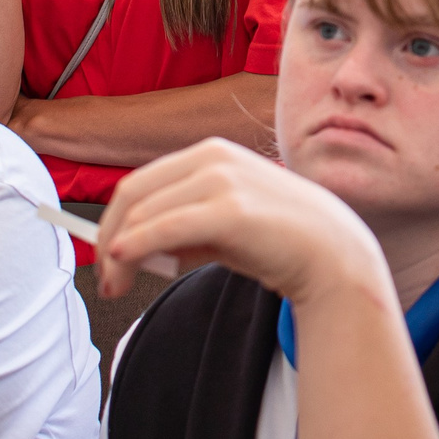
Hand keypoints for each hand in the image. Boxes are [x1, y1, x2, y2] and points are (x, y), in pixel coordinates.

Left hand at [95, 139, 386, 305]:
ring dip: (118, 254)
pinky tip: (122, 263)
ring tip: (118, 285)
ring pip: (143, 214)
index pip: (141, 183)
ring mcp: (221, 181)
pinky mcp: (229, 211)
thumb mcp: (224, 221)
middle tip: (105, 278)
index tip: (106, 255)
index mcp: (210, 153)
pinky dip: (134, 246)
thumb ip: (183, 224)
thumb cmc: (282, 239)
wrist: (333, 255)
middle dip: (108, 239)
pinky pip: (163, 229)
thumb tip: (135, 247)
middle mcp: (212, 158)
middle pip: (133, 195)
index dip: (113, 221)